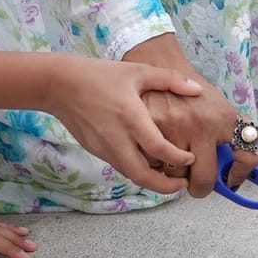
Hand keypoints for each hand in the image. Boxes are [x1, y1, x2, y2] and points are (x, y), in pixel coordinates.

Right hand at [47, 55, 203, 195]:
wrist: (59, 85)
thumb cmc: (101, 74)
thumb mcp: (138, 71)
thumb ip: (170, 79)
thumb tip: (197, 90)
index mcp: (131, 118)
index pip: (159, 149)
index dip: (178, 159)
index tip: (191, 159)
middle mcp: (117, 138)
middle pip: (143, 175)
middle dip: (165, 186)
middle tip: (182, 185)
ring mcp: (104, 147)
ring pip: (130, 175)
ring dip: (150, 182)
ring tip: (168, 178)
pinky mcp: (95, 150)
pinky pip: (119, 167)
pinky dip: (135, 171)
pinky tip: (147, 164)